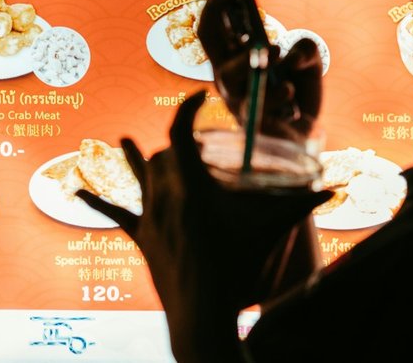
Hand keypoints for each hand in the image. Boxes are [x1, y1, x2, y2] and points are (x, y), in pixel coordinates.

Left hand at [79, 92, 332, 360]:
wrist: (202, 316)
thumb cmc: (238, 269)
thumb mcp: (271, 232)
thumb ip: (303, 206)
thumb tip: (336, 188)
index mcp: (193, 189)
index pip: (180, 133)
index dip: (185, 109)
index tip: (198, 96)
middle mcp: (166, 199)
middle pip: (162, 154)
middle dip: (176, 141)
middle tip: (195, 140)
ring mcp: (151, 220)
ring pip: (138, 178)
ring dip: (135, 158)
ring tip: (121, 141)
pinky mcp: (142, 240)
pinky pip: (116, 214)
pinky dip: (98, 199)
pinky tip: (77, 190)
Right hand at [197, 0, 322, 140]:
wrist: (302, 135)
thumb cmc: (296, 93)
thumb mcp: (309, 59)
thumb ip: (305, 47)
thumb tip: (288, 52)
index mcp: (234, 50)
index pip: (217, 13)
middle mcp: (225, 69)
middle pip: (207, 31)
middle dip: (218, 3)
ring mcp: (231, 94)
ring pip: (226, 70)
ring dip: (254, 56)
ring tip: (278, 51)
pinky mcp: (245, 119)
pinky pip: (253, 101)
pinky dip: (276, 93)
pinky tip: (289, 94)